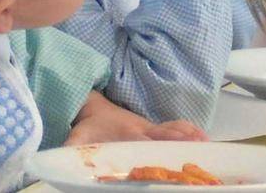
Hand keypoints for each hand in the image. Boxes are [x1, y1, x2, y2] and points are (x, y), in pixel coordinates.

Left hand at [65, 92, 207, 145]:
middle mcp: (143, 129)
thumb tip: (57, 159)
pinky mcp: (156, 128)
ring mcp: (152, 128)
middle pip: (165, 137)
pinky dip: (191, 131)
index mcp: (125, 133)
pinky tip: (205, 139)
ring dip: (190, 137)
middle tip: (199, 150)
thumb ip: (70, 149)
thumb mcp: (76, 137)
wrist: (92, 105)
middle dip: (180, 143)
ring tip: (208, 145)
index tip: (167, 153)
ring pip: (174, 130)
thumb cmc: (88, 127)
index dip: (155, 145)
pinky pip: (177, 127)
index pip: (143, 140)